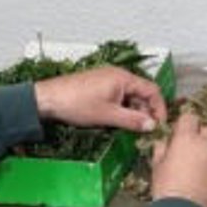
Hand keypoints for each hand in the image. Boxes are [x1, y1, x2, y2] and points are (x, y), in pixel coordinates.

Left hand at [33, 66, 167, 131]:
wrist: (47, 99)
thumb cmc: (76, 104)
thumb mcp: (108, 115)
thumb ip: (133, 120)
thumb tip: (152, 126)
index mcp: (123, 77)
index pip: (152, 90)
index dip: (159, 108)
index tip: (159, 125)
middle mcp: (117, 75)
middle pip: (141, 93)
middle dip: (145, 112)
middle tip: (144, 131)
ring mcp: (107, 79)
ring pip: (129, 96)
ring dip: (132, 112)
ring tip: (130, 129)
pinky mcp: (98, 86)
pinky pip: (117, 97)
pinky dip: (121, 109)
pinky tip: (116, 121)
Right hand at [150, 113, 206, 206]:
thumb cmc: (166, 186)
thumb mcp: (156, 166)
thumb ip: (161, 149)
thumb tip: (163, 143)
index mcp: (186, 139)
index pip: (190, 117)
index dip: (184, 123)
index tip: (178, 132)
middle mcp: (205, 145)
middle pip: (206, 129)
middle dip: (199, 134)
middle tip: (187, 146)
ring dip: (204, 152)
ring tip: (193, 167)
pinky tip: (200, 179)